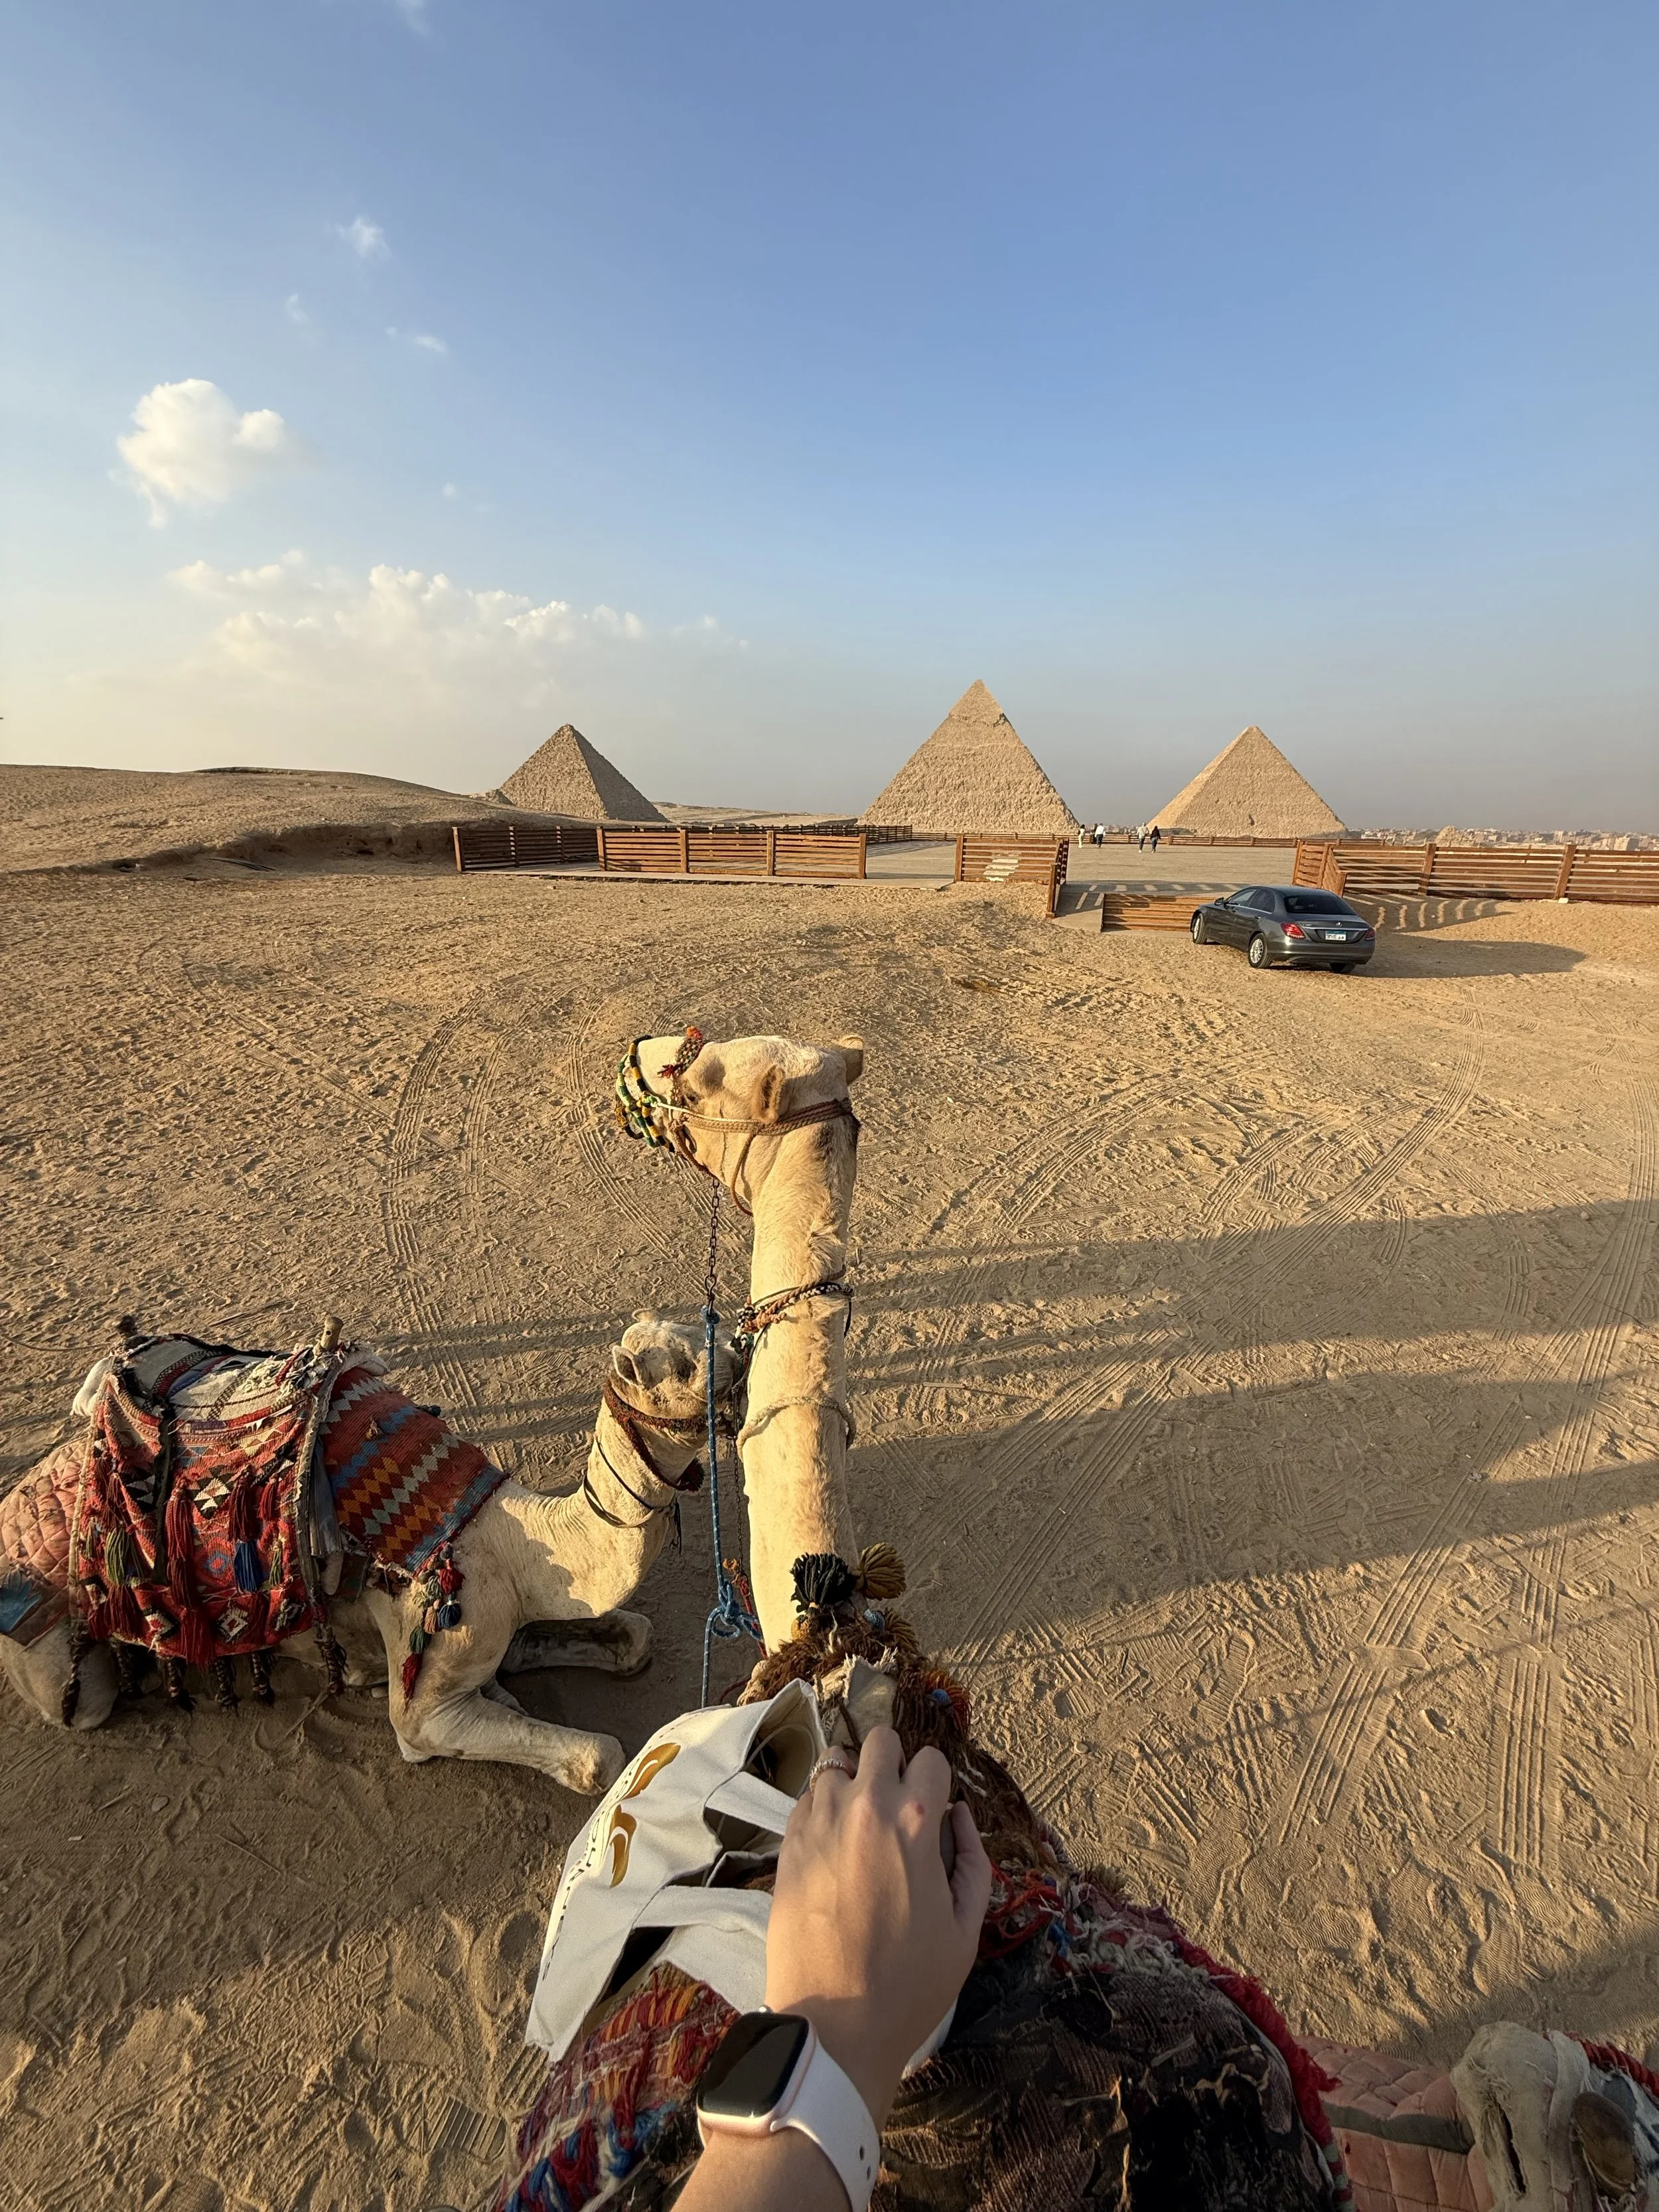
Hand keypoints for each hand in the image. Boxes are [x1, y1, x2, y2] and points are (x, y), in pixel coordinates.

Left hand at [764, 1726, 991, 2124]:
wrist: (835, 2025)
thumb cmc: (910, 1984)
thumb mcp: (966, 1930)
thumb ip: (973, 1862)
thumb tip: (960, 1815)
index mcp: (917, 1821)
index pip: (931, 1759)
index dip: (936, 1784)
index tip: (933, 1811)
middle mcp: (866, 1806)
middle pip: (880, 1740)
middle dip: (893, 1765)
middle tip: (897, 1808)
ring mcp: (820, 1821)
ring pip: (837, 1765)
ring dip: (853, 1785)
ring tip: (859, 1828)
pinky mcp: (787, 1843)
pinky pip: (806, 1799)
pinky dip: (822, 1810)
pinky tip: (832, 1848)